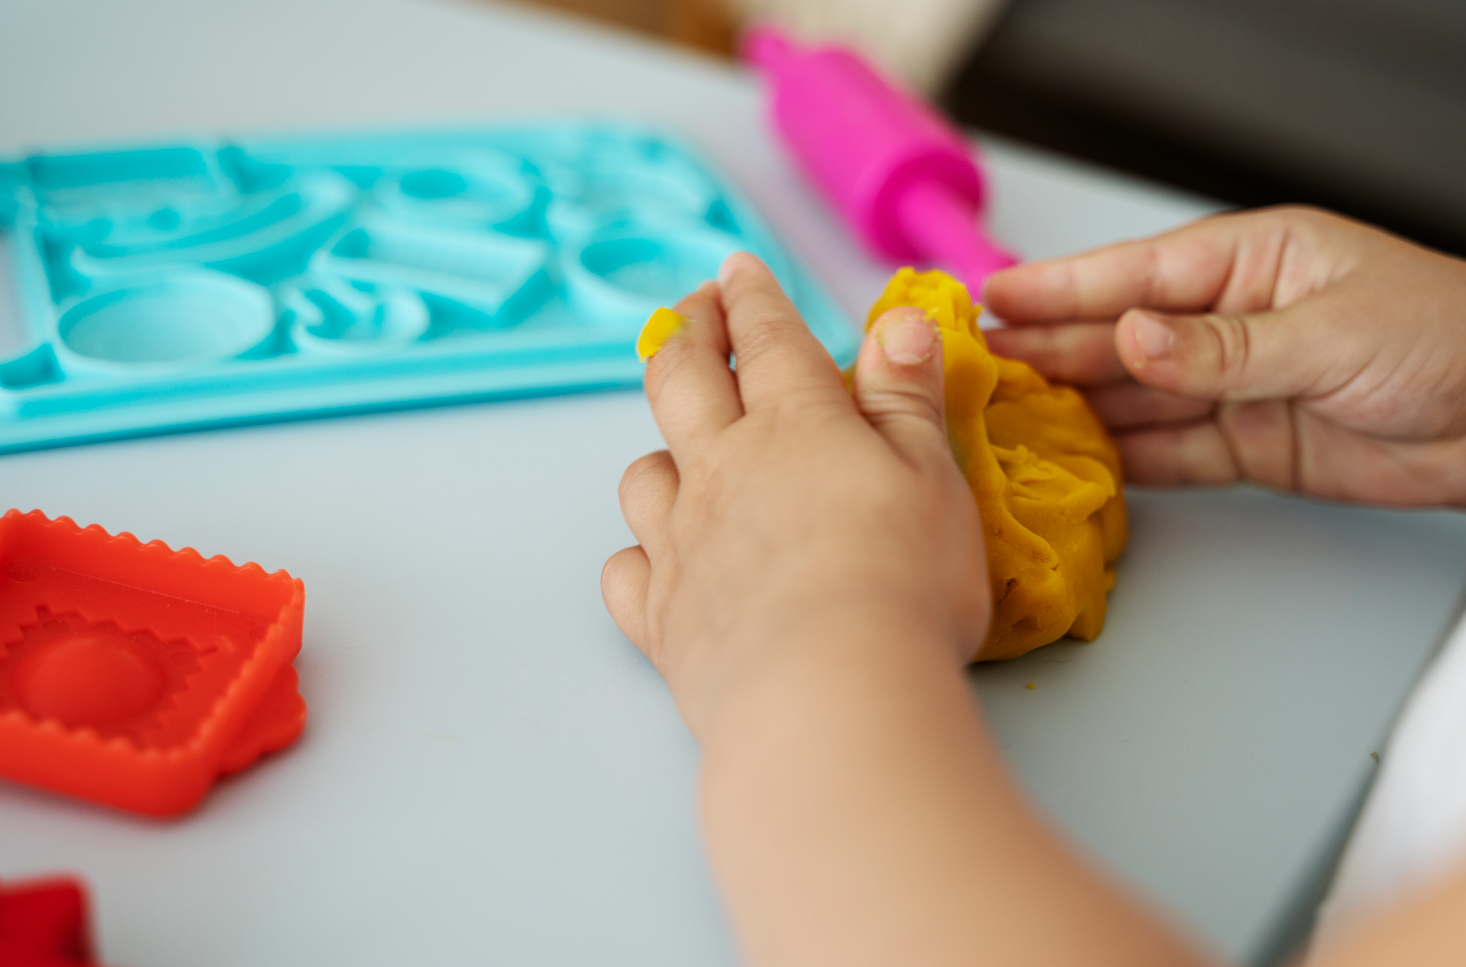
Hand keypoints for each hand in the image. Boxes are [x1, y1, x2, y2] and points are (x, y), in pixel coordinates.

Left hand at [601, 252, 987, 737]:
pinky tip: (659, 563)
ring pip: (643, 474)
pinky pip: (625, 572)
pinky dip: (638, 558)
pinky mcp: (661, 618)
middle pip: (682, 378)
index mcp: (795, 425)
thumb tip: (897, 322)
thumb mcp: (932, 476)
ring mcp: (682, 544)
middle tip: (692, 310)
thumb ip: (907, 398)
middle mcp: (723, 471)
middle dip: (686, 332)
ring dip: (660, 451)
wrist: (828, 693)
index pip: (765, 337)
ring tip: (682, 451)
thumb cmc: (899, 582)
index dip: (750, 296)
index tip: (736, 269)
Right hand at [983, 207, 1465, 505]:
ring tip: (1008, 418)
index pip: (1135, 274)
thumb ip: (1220, 348)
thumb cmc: (1449, 339)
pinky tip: (1076, 462)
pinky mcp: (1248, 447)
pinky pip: (1170, 453)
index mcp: (1249, 264)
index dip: (1059, 288)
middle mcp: (1230, 322)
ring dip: (1075, 408)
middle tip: (981, 364)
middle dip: (1050, 349)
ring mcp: (1235, 387)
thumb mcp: (1327, 332)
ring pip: (1135, 399)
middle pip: (1121, 338)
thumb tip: (1131, 339)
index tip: (993, 298)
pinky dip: (1125, 461)